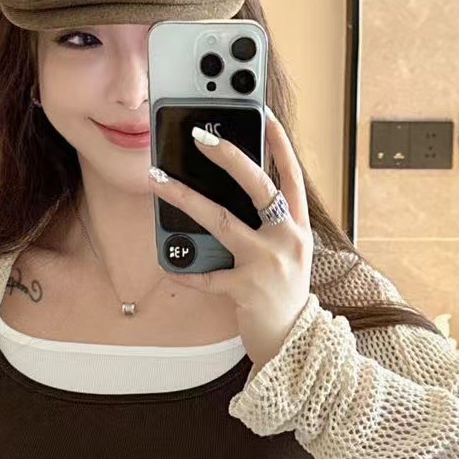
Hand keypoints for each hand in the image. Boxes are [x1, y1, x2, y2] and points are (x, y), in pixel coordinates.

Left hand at [146, 107, 313, 371]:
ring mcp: (268, 263)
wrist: (294, 343)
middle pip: (259, 187)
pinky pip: (207, 274)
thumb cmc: (284, 296)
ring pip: (223, 222)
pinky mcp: (247, 288)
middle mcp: (288, 240)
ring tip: (160, 181)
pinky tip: (169, 264)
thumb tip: (229, 199)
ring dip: (187, 199)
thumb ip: (268, 229)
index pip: (292, 177)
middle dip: (229, 157)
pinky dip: (185, 270)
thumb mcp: (286, 256)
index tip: (264, 115)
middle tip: (200, 136)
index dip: (280, 145)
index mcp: (298, 229)